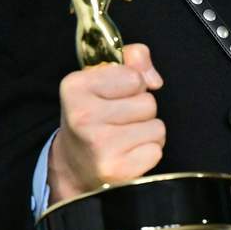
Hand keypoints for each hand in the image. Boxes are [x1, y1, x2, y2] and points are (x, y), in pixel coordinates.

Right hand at [47, 43, 164, 202]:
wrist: (74, 166)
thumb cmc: (94, 115)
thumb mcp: (102, 78)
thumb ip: (132, 59)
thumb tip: (154, 80)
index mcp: (75, 87)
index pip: (134, 77)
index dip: (132, 85)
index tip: (113, 96)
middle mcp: (83, 116)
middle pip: (148, 103)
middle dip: (140, 110)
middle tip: (117, 120)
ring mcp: (99, 146)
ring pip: (156, 127)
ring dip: (146, 131)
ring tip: (123, 137)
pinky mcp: (116, 170)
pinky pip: (156, 150)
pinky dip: (148, 152)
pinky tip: (127, 154)